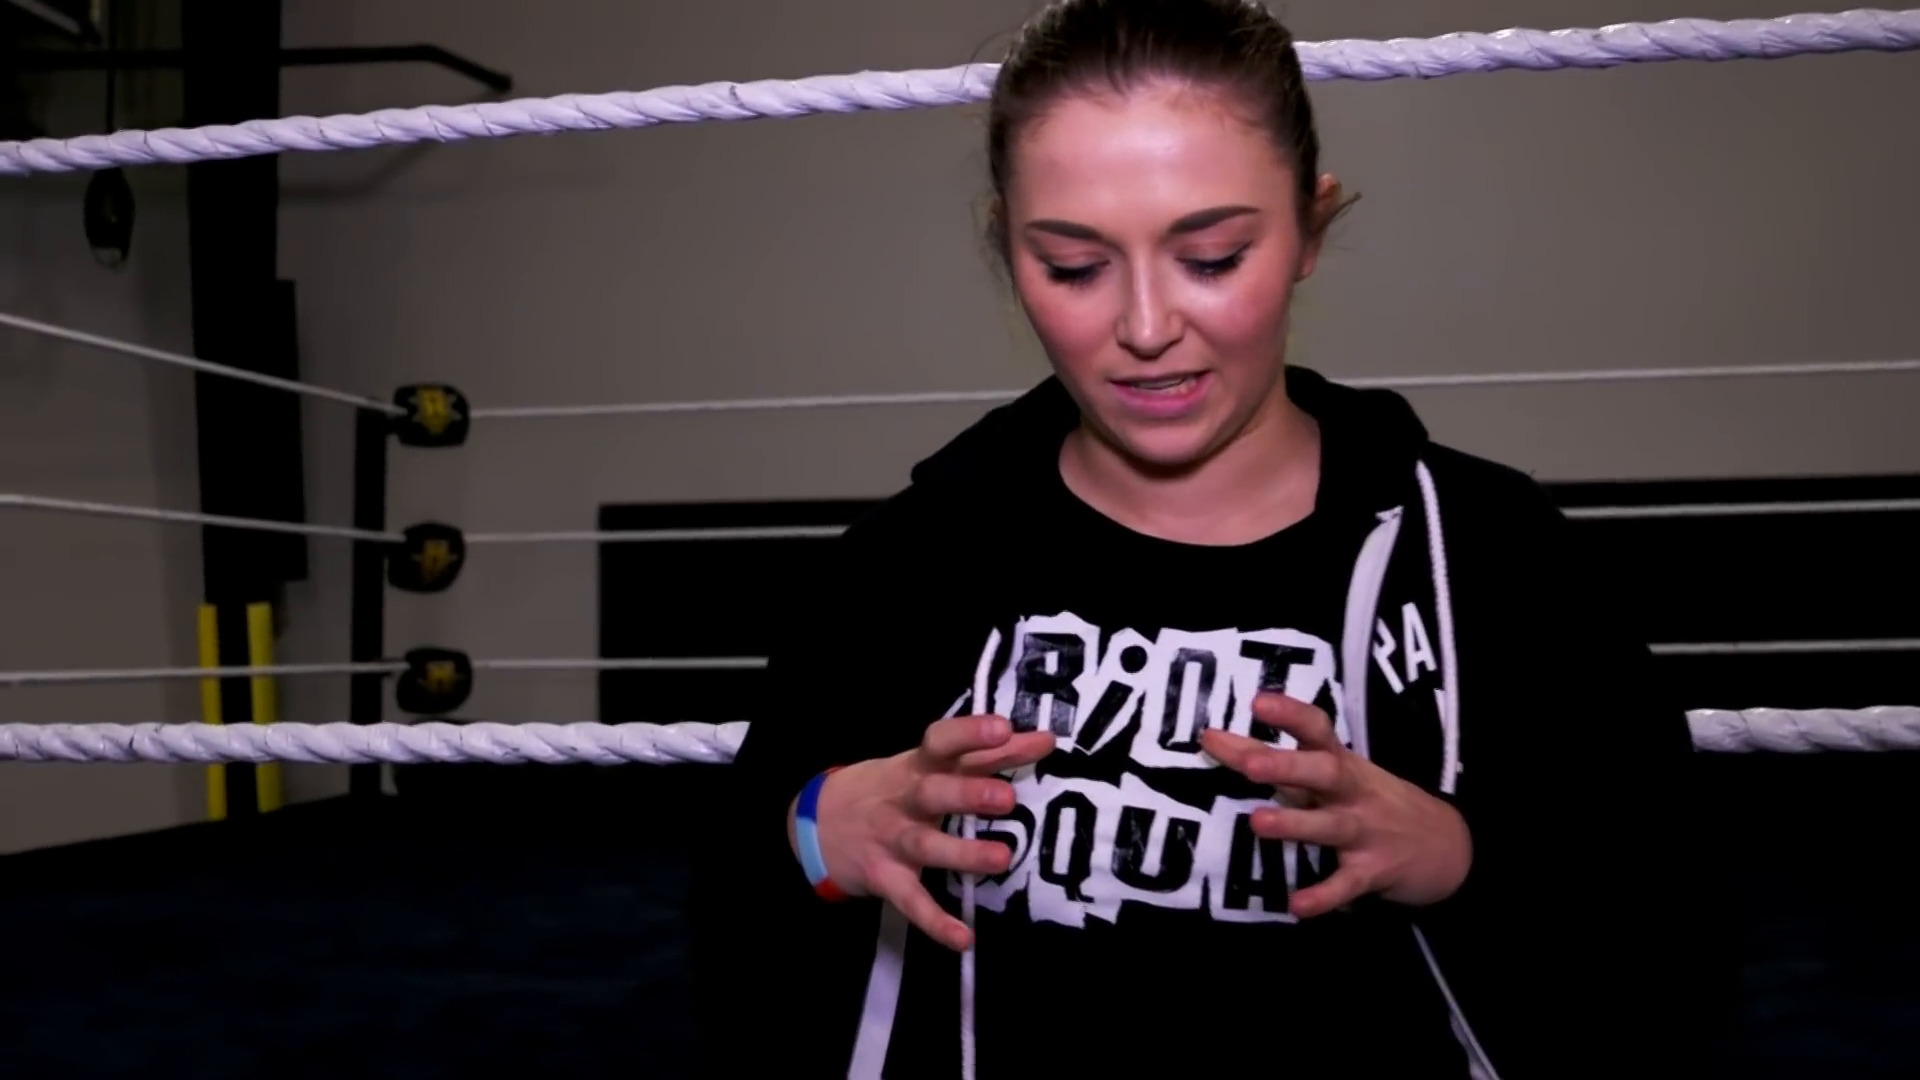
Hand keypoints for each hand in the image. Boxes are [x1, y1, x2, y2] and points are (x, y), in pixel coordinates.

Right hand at [790, 714, 1054, 950]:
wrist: (821, 822)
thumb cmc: (896, 788)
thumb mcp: (932, 765)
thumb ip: (989, 754)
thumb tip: (1047, 740)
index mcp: (918, 765)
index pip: (941, 742)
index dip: (969, 733)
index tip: (1003, 728)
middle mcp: (905, 800)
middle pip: (932, 793)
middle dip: (966, 794)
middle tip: (1006, 798)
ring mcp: (893, 840)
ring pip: (925, 846)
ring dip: (961, 853)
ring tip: (1001, 858)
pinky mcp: (885, 878)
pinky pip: (911, 901)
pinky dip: (935, 921)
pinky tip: (962, 938)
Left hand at [1199, 693, 1470, 918]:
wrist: (1446, 845)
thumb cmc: (1369, 801)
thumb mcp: (1331, 775)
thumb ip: (1274, 759)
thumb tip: (1211, 739)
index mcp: (1341, 763)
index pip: (1317, 729)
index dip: (1291, 713)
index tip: (1258, 701)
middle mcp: (1353, 792)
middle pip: (1324, 772)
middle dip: (1288, 767)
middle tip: (1251, 765)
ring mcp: (1366, 832)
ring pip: (1330, 826)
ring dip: (1296, 824)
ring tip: (1258, 823)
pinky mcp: (1373, 871)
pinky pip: (1345, 884)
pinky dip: (1323, 896)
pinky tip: (1296, 905)